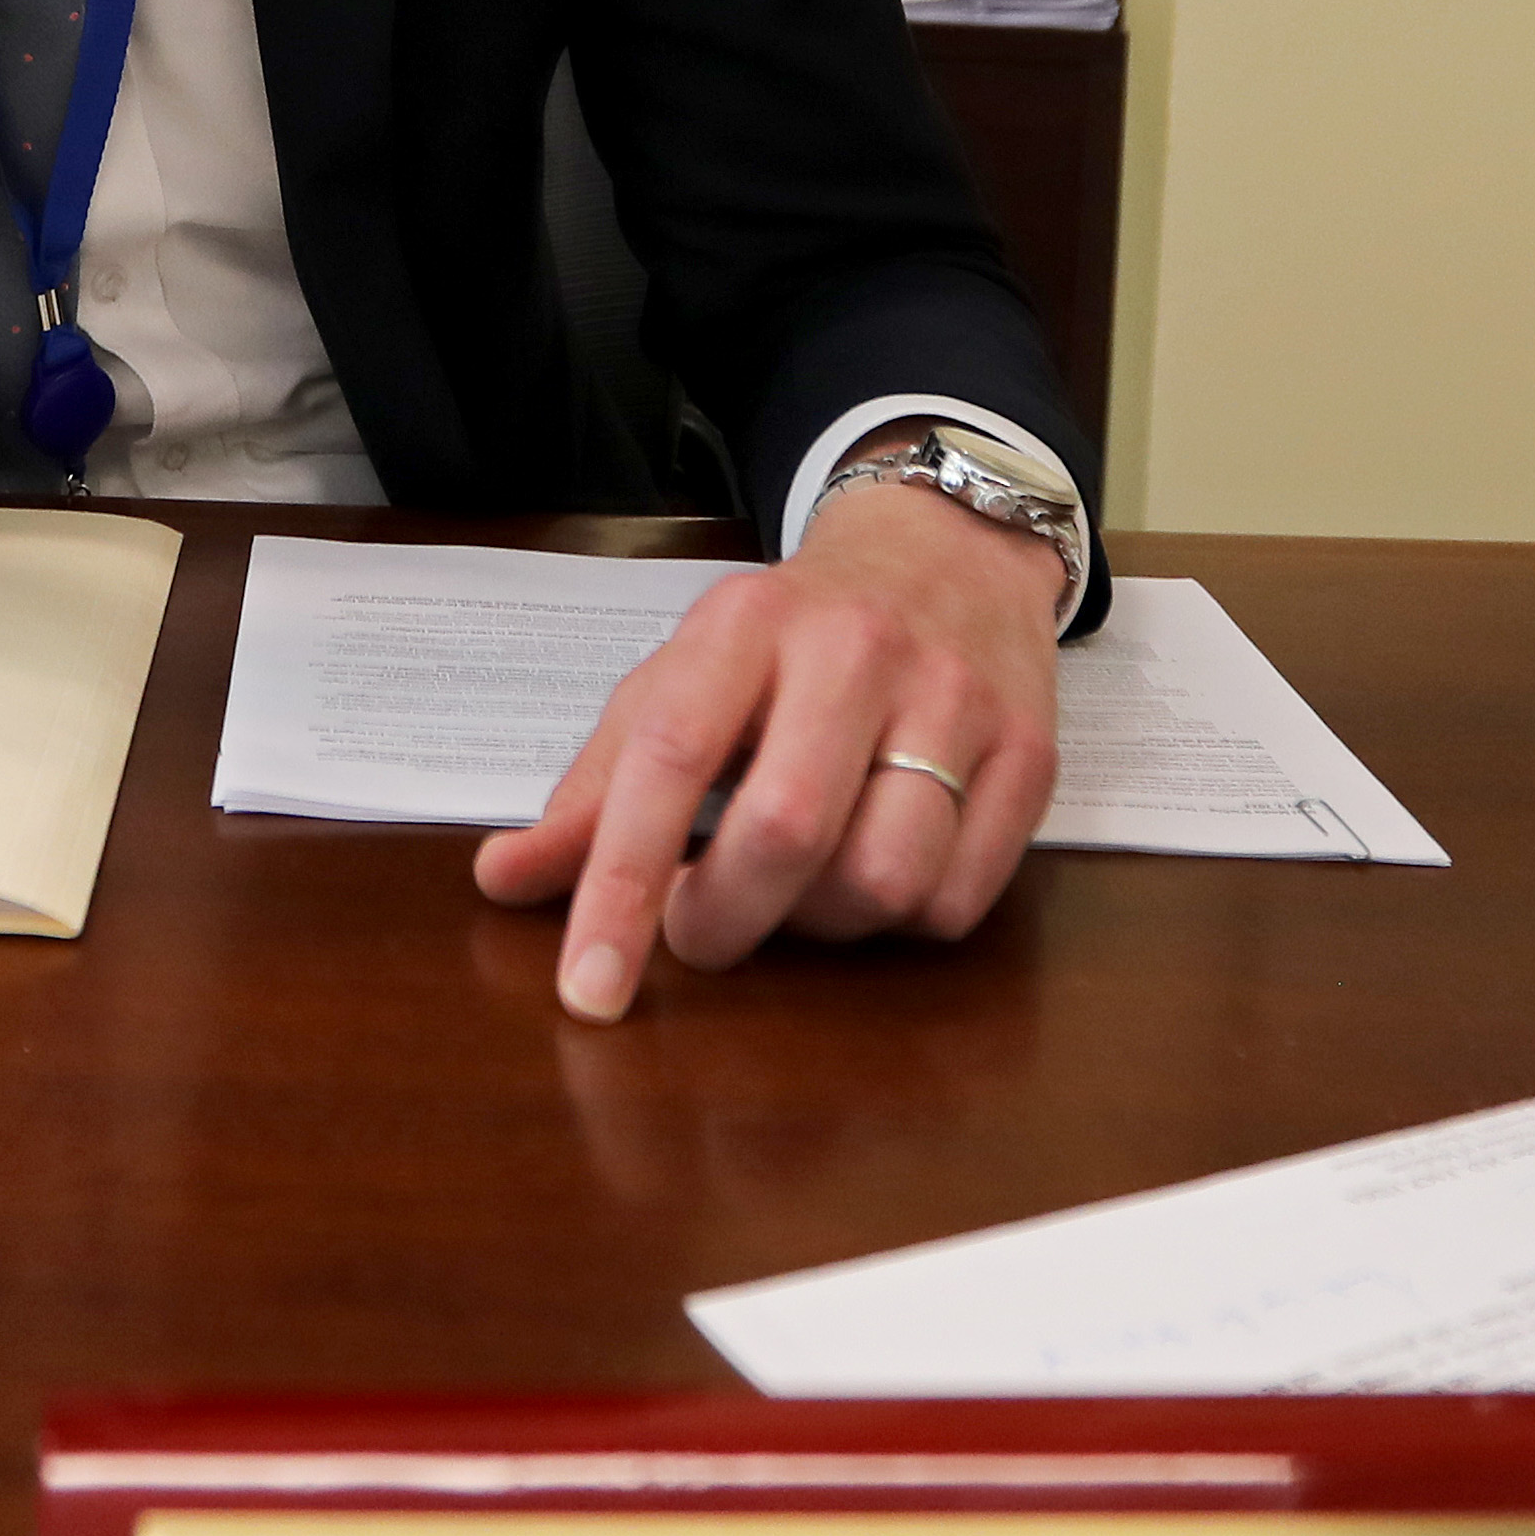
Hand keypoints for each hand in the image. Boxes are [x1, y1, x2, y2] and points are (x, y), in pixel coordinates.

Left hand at [471, 474, 1065, 1019]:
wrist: (948, 548)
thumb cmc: (793, 637)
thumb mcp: (684, 679)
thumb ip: (598, 787)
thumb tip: (504, 883)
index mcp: (745, 626)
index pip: (669, 762)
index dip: (620, 887)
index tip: (589, 988)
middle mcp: (856, 650)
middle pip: (786, 833)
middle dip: (726, 920)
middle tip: (702, 929)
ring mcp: (956, 698)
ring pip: (883, 881)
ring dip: (821, 926)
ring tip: (800, 888)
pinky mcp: (1030, 752)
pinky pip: (957, 900)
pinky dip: (903, 922)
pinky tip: (877, 870)